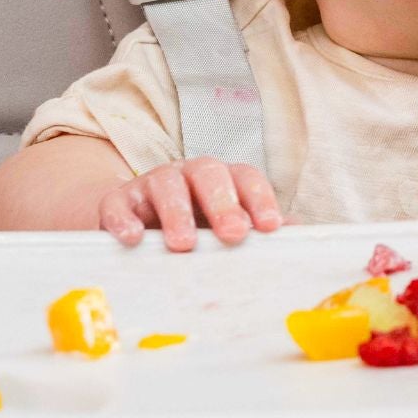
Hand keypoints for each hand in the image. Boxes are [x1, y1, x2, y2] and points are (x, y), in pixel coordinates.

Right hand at [97, 156, 281, 251]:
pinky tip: (133, 238)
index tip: (270, 227)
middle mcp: (189, 174)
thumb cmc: (195, 228)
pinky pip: (118, 204)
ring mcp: (152, 184)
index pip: (246, 177)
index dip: (260, 199)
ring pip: (166, 184)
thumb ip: (258, 229)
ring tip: (183, 244)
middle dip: (223, 203)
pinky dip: (124, 219)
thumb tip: (299, 234)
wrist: (135, 225)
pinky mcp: (118, 201)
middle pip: (208, 173)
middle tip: (233, 234)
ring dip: (177, 212)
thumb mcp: (225, 228)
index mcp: (222, 179)